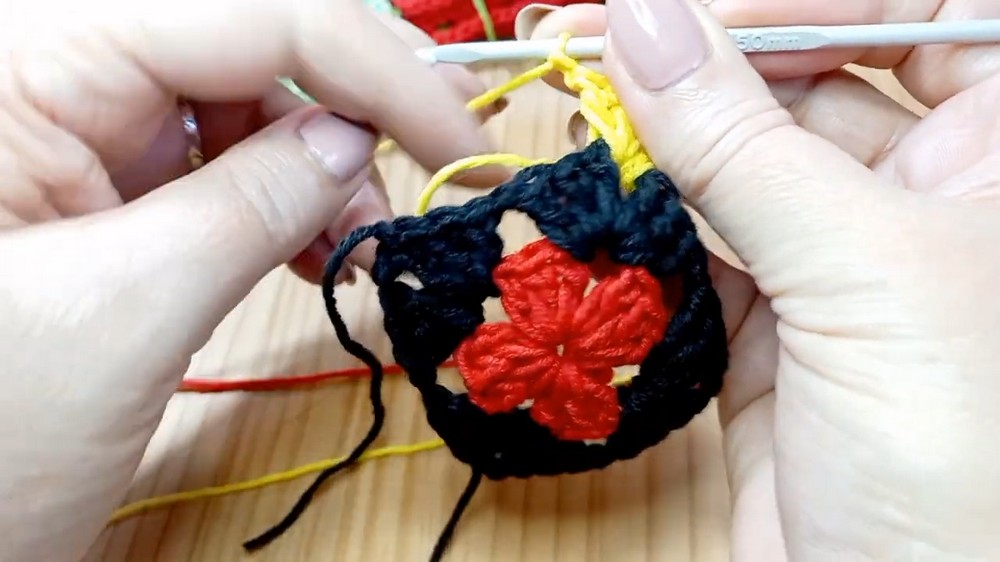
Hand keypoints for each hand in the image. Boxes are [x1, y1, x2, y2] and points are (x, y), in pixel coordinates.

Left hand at [0, 1, 507, 558]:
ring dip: (323, 166)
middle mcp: (49, 72)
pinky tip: (318, 251)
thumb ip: (250, 206)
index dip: (374, 65)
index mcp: (24, 61)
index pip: (245, 13)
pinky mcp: (98, 183)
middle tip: (432, 174)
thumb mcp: (124, 313)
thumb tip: (354, 140)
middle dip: (349, 110)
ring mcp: (72, 127)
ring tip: (357, 246)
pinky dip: (286, 201)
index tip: (461, 137)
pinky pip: (218, 160)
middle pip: (245, 44)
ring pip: (243, 100)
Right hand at [519, 0, 999, 557]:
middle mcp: (935, 201)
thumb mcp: (861, 275)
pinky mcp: (777, 332)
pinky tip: (604, 203)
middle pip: (812, 82)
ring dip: (663, 145)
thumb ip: (741, 144)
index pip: (915, 15)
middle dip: (705, 62)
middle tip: (595, 42)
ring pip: (744, 166)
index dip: (802, 2)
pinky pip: (705, 248)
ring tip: (583, 115)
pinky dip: (650, 227)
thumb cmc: (960, 468)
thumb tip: (648, 24)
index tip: (683, 11)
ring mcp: (847, 269)